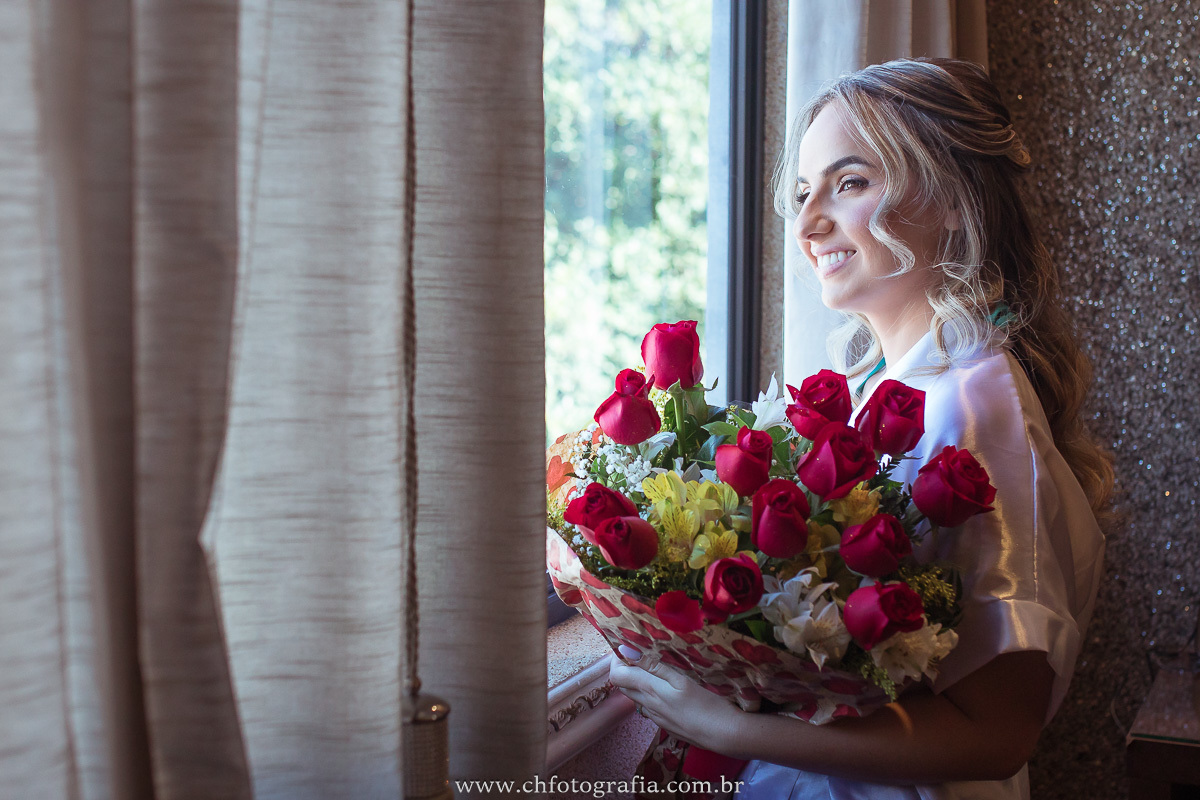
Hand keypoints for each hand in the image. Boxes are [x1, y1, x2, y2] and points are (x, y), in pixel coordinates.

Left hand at [606, 649, 742, 751]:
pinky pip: (649, 706)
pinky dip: (649, 694)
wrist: (723, 735)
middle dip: (625, 669)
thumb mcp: (681, 679)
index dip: (617, 660)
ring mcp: (656, 717)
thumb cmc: (706, 704)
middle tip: (640, 653)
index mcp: (650, 690)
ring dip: (637, 681)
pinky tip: (666, 689)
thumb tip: (627, 651)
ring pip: (636, 696)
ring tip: (654, 667)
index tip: (628, 647)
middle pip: (623, 686)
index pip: (616, 676)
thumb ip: (653, 666)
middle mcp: (648, 705)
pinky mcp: (665, 724)